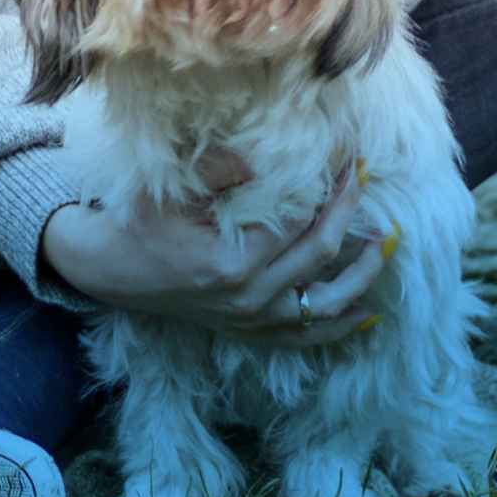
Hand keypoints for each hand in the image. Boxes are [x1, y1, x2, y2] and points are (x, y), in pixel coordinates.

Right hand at [40, 159, 388, 348]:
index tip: (346, 161)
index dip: (327, 191)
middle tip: (364, 182)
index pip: (297, 221)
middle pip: (318, 256)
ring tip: (385, 246)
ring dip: (361, 275)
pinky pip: (302, 336)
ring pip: (323, 303)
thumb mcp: (167, 191)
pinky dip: (337, 327)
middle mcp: (247, 297)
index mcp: (230, 261)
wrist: (111, 269)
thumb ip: (217, 173)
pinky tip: (367, 313)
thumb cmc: (138, 223)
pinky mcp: (246, 331)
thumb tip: (262, 160)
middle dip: (348, 216)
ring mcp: (249, 320)